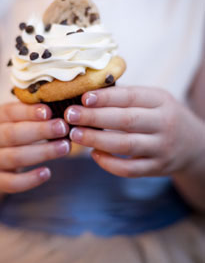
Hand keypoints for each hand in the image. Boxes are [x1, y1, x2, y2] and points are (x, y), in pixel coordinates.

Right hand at [0, 102, 69, 192]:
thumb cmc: (8, 134)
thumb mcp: (12, 119)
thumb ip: (29, 112)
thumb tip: (58, 104)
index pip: (10, 112)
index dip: (29, 112)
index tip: (49, 111)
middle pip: (13, 134)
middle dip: (40, 131)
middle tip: (62, 128)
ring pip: (15, 157)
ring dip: (42, 152)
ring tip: (65, 147)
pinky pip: (12, 183)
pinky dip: (30, 179)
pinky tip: (47, 172)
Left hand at [65, 86, 202, 177]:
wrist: (193, 144)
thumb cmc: (162, 115)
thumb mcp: (154, 99)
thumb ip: (126, 96)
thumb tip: (88, 93)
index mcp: (161, 100)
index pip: (131, 97)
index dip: (106, 97)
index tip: (84, 98)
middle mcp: (164, 123)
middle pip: (126, 120)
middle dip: (95, 117)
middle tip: (70, 115)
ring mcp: (161, 148)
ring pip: (126, 145)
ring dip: (97, 140)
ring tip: (75, 134)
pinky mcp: (157, 168)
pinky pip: (130, 169)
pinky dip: (110, 163)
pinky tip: (94, 154)